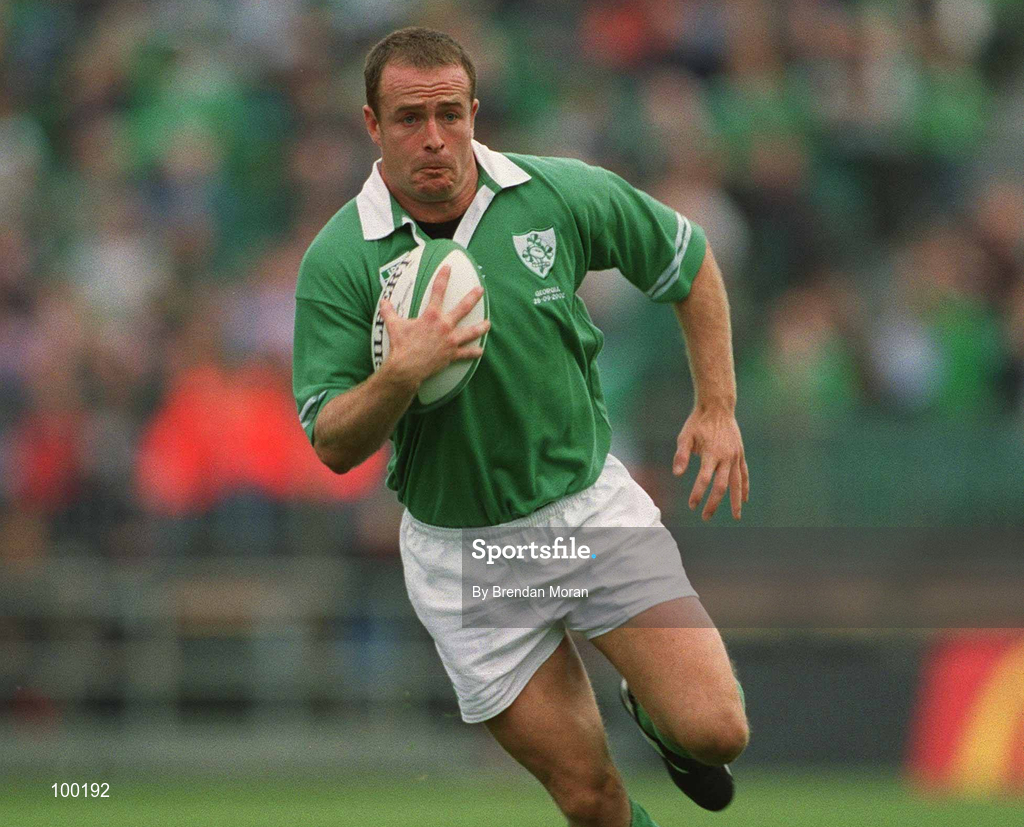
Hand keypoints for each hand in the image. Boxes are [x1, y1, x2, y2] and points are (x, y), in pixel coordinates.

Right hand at [379, 265, 489, 386]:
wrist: (407, 367)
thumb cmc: (401, 345)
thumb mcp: (393, 325)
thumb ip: (389, 312)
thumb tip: (383, 302)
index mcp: (431, 316)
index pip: (438, 291)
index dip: (443, 277)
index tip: (448, 267)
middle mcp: (444, 326)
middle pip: (463, 308)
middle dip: (473, 297)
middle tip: (480, 290)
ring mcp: (450, 340)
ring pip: (471, 331)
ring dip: (481, 327)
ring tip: (488, 323)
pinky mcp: (452, 354)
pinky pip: (466, 353)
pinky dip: (474, 352)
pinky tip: (480, 350)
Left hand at [673, 406, 748, 520]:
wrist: (718, 408)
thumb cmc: (698, 422)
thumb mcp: (685, 436)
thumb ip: (681, 455)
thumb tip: (677, 474)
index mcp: (711, 453)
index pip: (704, 479)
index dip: (698, 493)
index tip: (691, 506)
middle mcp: (726, 457)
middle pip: (721, 486)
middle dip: (714, 504)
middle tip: (706, 517)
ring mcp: (735, 456)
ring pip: (737, 483)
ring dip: (736, 501)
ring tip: (736, 517)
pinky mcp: (740, 454)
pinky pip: (744, 474)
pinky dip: (745, 487)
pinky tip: (745, 499)